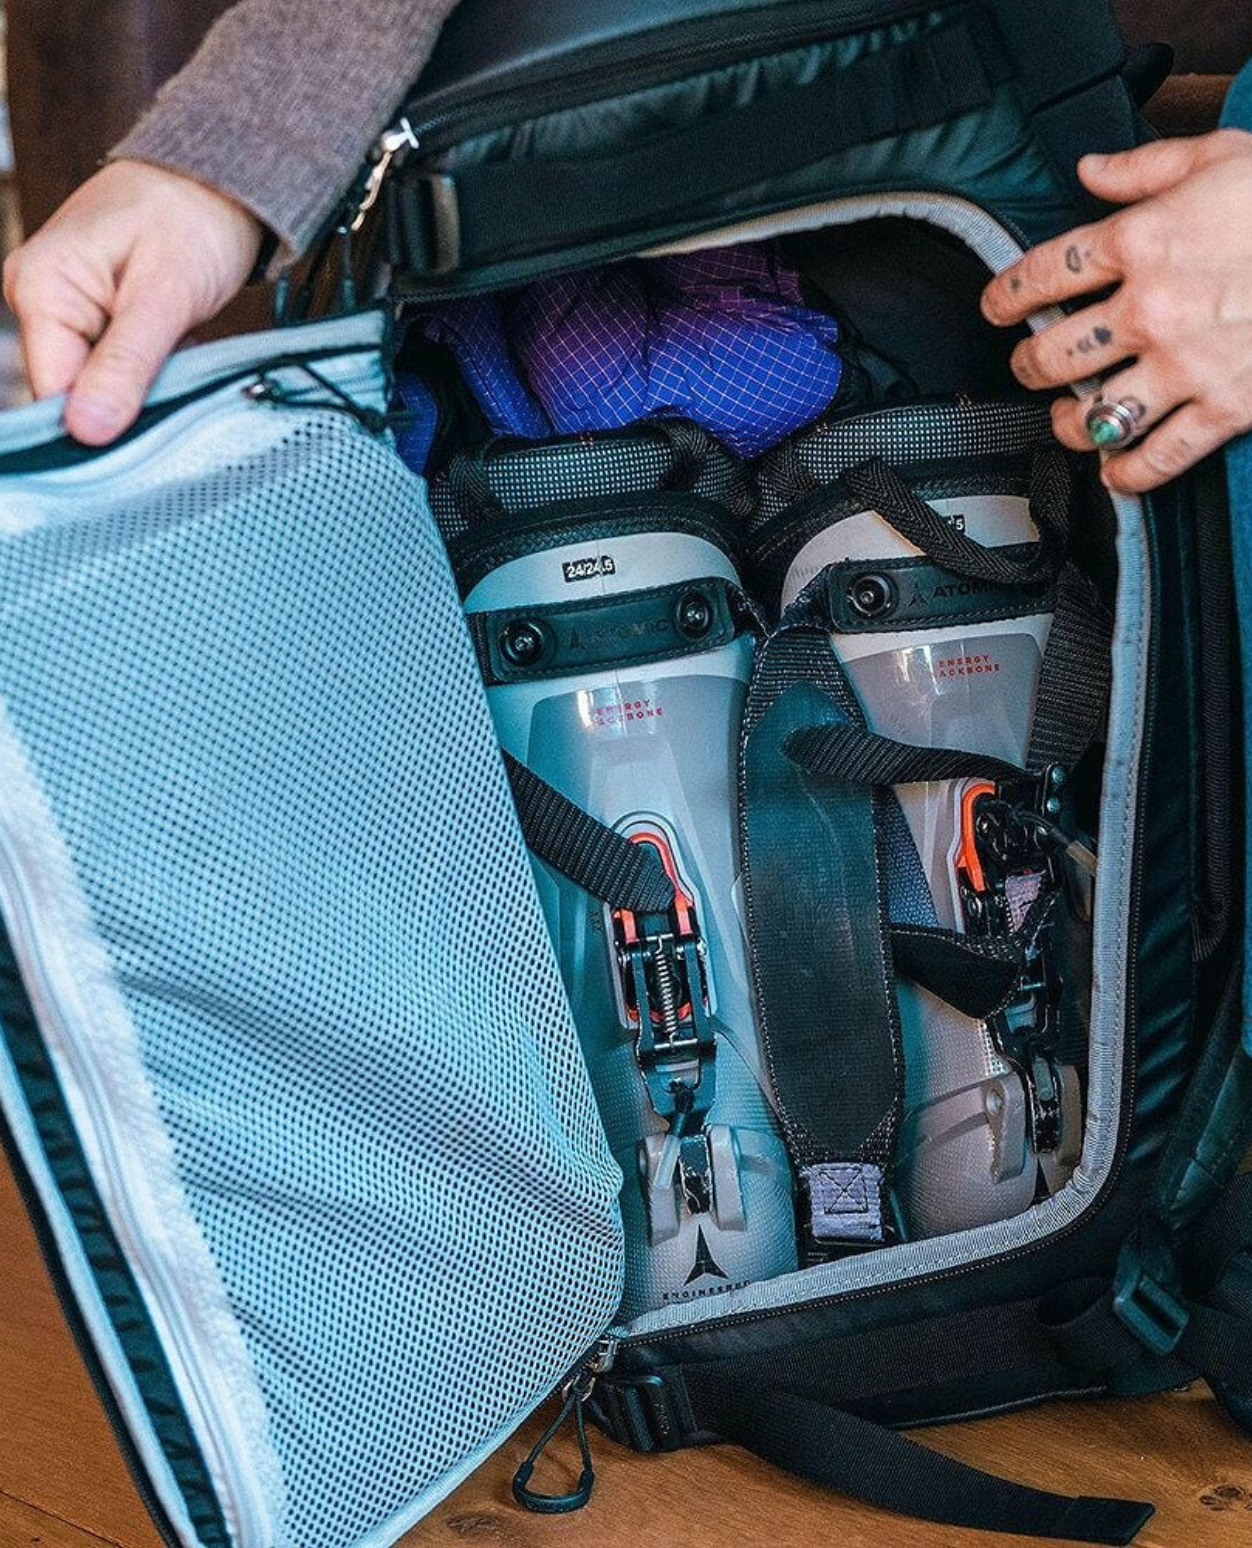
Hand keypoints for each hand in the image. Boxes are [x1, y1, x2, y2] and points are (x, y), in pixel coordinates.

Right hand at [4, 160, 262, 444]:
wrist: (217, 180)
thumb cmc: (193, 220)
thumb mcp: (165, 297)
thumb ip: (125, 366)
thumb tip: (86, 431)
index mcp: (40, 287)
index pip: (51, 391)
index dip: (94, 425)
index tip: (145, 440)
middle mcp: (37, 297)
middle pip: (69, 391)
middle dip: (122, 406)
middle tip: (174, 395)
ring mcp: (62, 307)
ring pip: (94, 383)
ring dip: (138, 390)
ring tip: (177, 365)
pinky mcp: (90, 315)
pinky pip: (110, 367)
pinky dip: (144, 374)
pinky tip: (172, 359)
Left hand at [981, 130, 1251, 493]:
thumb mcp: (1223, 156)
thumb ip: (1146, 168)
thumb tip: (1089, 170)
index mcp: (1143, 240)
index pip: (1043, 275)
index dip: (1006, 296)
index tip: (996, 308)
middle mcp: (1151, 308)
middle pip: (1053, 356)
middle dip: (1029, 366)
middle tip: (1030, 367)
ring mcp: (1185, 365)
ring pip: (1094, 415)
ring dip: (1068, 423)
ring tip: (1066, 418)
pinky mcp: (1224, 407)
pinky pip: (1157, 457)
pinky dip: (1127, 473)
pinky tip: (1114, 469)